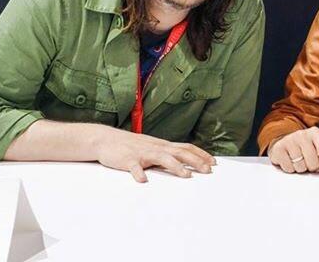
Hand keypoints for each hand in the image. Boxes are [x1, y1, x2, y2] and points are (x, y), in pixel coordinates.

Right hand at [94, 127, 215, 181]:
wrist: (105, 139)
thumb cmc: (130, 145)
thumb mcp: (151, 147)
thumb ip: (166, 153)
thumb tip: (184, 161)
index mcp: (162, 145)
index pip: (186, 147)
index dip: (200, 154)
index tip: (213, 162)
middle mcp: (155, 147)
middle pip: (179, 152)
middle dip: (195, 161)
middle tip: (208, 170)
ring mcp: (141, 153)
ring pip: (161, 158)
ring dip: (175, 167)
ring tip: (186, 175)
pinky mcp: (127, 160)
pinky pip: (134, 167)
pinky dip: (139, 174)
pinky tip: (143, 180)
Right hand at [267, 126, 318, 173]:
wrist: (284, 142)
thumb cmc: (307, 149)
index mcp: (316, 133)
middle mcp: (302, 134)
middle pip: (313, 163)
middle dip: (311, 167)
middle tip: (308, 162)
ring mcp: (289, 140)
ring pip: (300, 166)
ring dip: (300, 169)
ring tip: (298, 161)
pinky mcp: (278, 148)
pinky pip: (288, 168)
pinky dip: (290, 169)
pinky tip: (289, 161)